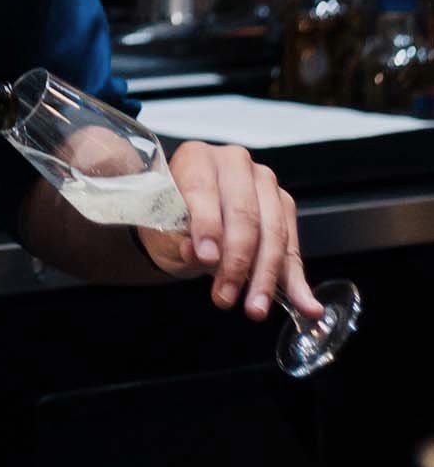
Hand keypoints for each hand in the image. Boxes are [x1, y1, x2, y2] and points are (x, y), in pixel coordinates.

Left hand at [136, 141, 322, 321]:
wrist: (182, 222)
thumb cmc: (168, 220)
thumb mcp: (161, 229)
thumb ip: (179, 237)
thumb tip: (198, 252)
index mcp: (197, 158)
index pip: (204, 191)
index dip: (207, 226)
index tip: (205, 258)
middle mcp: (235, 163)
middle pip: (244, 215)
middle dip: (237, 261)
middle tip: (224, 296)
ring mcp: (264, 184)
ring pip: (273, 234)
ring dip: (265, 277)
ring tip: (255, 308)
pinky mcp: (283, 207)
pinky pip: (291, 247)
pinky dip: (296, 281)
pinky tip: (306, 305)